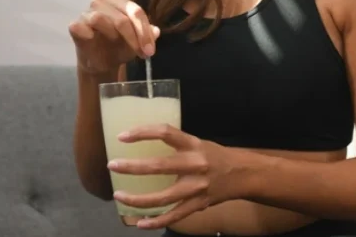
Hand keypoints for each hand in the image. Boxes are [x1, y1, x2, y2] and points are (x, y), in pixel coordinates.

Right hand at [68, 0, 159, 75]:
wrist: (100, 63)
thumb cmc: (119, 47)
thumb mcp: (137, 42)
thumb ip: (147, 35)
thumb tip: (156, 31)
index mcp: (119, 2)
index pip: (135, 11)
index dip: (144, 32)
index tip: (150, 51)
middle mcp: (102, 3)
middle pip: (121, 17)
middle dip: (134, 37)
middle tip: (142, 53)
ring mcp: (86, 13)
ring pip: (99, 18)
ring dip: (112, 35)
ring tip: (118, 46)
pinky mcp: (75, 25)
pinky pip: (80, 27)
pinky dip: (88, 34)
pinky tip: (94, 41)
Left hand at [107, 124, 237, 229]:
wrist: (242, 175)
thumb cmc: (214, 156)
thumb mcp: (198, 142)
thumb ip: (175, 144)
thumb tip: (143, 140)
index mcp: (193, 144)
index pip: (165, 132)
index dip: (142, 133)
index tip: (121, 136)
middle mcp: (195, 164)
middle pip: (159, 166)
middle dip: (132, 167)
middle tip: (112, 165)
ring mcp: (197, 187)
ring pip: (163, 198)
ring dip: (138, 199)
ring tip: (119, 196)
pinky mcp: (198, 204)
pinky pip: (174, 216)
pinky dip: (156, 221)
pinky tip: (140, 223)